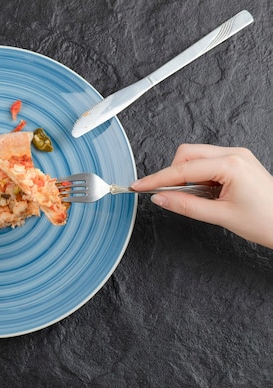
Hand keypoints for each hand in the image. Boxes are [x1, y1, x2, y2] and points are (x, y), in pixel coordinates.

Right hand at [131, 144, 272, 248]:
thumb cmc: (265, 221)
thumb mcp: (220, 216)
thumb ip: (186, 205)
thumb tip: (160, 198)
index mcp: (231, 165)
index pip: (182, 170)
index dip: (157, 179)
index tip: (139, 186)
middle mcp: (234, 154)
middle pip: (187, 154)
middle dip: (172, 173)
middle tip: (167, 195)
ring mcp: (237, 156)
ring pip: (195, 156)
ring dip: (186, 176)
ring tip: (195, 198)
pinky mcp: (237, 162)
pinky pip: (207, 162)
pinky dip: (198, 177)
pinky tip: (205, 193)